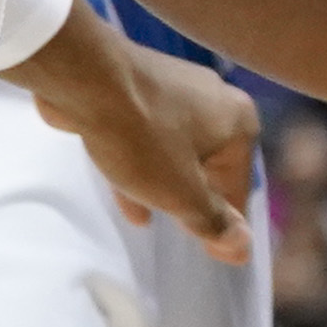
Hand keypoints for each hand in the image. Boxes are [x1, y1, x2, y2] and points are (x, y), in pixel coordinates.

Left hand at [11, 7, 253, 261]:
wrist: (84, 77)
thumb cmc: (142, 136)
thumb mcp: (180, 192)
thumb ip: (212, 222)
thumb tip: (243, 247)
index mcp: (240, 123)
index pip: (240, 186)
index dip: (226, 222)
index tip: (212, 250)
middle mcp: (216, 99)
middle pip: (209, 163)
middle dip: (193, 197)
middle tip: (179, 230)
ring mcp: (176, 86)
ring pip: (174, 147)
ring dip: (163, 180)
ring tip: (149, 214)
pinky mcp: (138, 83)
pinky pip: (146, 130)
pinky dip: (140, 157)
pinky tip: (123, 184)